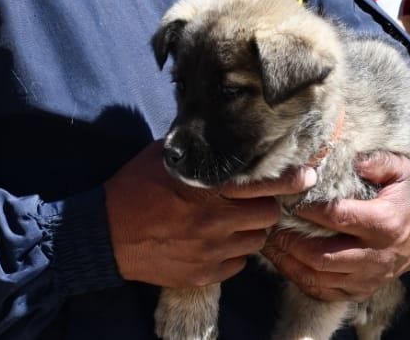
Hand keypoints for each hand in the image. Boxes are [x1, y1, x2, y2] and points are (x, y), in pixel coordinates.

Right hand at [105, 141, 315, 287]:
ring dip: (251, 231)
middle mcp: (213, 221)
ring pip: (256, 242)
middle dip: (266, 206)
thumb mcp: (164, 158)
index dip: (288, 180)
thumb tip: (219, 134)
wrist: (103, 235)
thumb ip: (196, 150)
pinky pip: (237, 265)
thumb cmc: (133, 189)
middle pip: (267, 215)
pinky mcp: (202, 274)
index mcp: (205, 188)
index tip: (306, 175)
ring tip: (236, 222)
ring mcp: (209, 251)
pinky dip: (234, 254)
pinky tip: (218, 243)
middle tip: (256, 200)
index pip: (261, 184)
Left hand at [262, 151, 409, 302]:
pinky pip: (324, 292)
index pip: (339, 218)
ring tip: (270, 245)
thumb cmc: (406, 197)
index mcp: (385, 222)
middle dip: (291, 243)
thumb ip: (379, 161)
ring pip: (320, 277)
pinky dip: (300, 279)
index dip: (310, 211)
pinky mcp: (360, 291)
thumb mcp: (402, 171)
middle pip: (323, 256)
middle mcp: (376, 255)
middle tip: (271, 227)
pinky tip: (285, 262)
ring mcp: (368, 277)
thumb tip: (355, 160)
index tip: (289, 201)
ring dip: (290, 263)